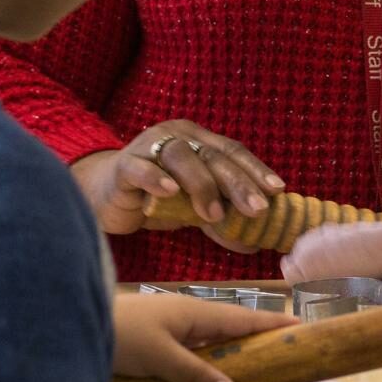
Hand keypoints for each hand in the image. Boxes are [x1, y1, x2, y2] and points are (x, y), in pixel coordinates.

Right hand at [73, 120, 284, 251]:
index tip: (277, 191)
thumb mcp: (192, 209)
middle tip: (256, 209)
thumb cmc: (154, 198)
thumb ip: (220, 221)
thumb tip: (253, 244)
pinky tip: (171, 192)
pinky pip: (141, 167)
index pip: (232, 151)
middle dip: (237, 183)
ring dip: (201, 185)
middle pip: (212, 155)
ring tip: (214, 214)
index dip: (255, 169)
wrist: (103, 196)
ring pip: (180, 156)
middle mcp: (177, 137)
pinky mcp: (124, 165)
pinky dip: (156, 178)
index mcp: (198, 140)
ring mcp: (148, 147)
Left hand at [112, 293, 295, 381]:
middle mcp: (187, 314)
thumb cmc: (121, 333)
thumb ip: (193, 372)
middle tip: (284, 344)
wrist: (75, 320)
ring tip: (256, 356)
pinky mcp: (158, 336)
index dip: (271, 321)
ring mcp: (172, 324)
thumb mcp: (159, 355)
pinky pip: (195, 344)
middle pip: (231, 324)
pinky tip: (212, 364)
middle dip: (258, 332)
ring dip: (233, 344)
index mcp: (194, 312)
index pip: (242, 317)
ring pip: (211, 335)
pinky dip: (210, 353)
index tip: (300, 323)